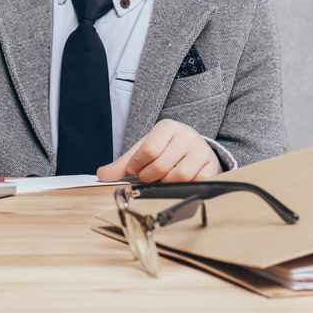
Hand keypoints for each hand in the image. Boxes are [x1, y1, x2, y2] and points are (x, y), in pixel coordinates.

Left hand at [96, 119, 221, 182]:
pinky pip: (193, 183)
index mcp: (167, 127)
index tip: (135, 169)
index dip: (137, 165)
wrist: (194, 150)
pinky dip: (183, 186)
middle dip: (149, 176)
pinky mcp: (211, 166)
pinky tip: (180, 180)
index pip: (148, 149)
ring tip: (165, 177)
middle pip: (161, 166)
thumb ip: (122, 164)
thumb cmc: (166, 150)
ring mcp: (201, 150)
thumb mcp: (144, 152)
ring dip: (166, 182)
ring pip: (178, 176)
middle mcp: (186, 135)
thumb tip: (102, 175)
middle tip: (149, 175)